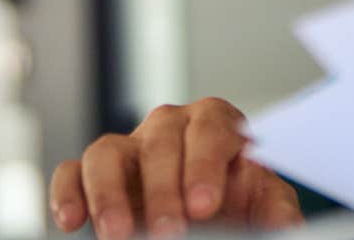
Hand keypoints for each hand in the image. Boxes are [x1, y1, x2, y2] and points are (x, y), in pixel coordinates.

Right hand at [50, 97, 302, 236]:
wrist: (209, 214)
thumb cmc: (237, 201)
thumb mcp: (264, 203)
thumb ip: (275, 209)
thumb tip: (285, 226)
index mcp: (215, 125)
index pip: (211, 128)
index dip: (206, 165)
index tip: (205, 206)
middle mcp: (169, 127)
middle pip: (160, 141)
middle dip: (164, 190)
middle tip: (170, 233)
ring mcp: (128, 147)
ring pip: (107, 151)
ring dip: (110, 195)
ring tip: (120, 235)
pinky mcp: (94, 173)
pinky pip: (72, 171)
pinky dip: (68, 193)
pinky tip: (72, 222)